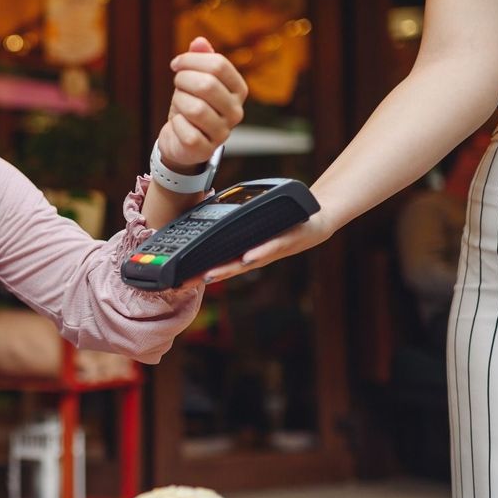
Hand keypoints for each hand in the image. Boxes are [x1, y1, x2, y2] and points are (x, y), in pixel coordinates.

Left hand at [158, 37, 246, 168]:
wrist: (182, 140)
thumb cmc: (191, 104)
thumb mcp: (195, 79)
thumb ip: (200, 59)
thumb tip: (199, 42)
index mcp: (238, 90)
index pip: (219, 65)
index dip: (191, 60)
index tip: (176, 64)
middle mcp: (236, 112)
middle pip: (207, 84)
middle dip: (183, 79)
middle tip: (177, 83)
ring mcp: (223, 132)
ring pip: (196, 109)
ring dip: (178, 102)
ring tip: (178, 103)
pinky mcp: (205, 149)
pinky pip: (187, 132)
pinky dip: (176, 124)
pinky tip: (178, 124)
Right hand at [198, 209, 335, 283]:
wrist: (318, 222)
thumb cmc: (285, 225)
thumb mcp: (257, 225)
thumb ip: (237, 225)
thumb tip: (211, 215)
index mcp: (247, 251)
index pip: (219, 263)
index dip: (199, 271)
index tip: (179, 279)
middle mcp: (257, 255)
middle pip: (228, 267)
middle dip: (206, 275)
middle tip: (185, 282)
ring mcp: (271, 249)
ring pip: (246, 262)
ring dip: (228, 269)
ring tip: (209, 274)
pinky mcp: (288, 240)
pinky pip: (272, 246)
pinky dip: (259, 253)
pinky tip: (247, 257)